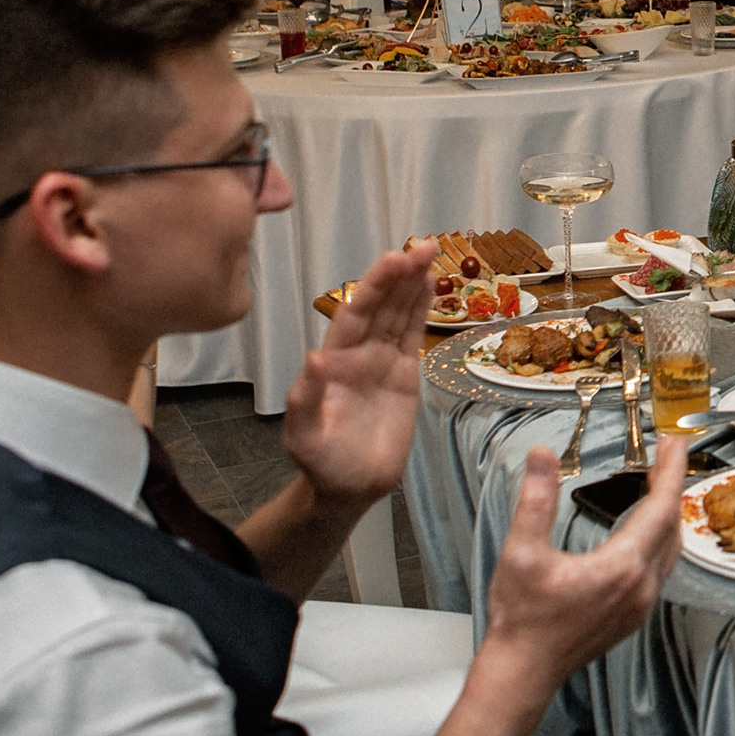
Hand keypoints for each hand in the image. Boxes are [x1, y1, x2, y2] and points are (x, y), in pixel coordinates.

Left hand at [279, 239, 436, 505]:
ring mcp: (381, 362)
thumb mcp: (304, 438)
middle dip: (399, 274)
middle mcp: (358, 354)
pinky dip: (421, 309)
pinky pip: (412, 335)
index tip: (395, 260)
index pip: (356, 313)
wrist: (349, 489)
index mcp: (334, 361)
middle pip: (381, 305)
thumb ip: (305, 400)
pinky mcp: (404, 376)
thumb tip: (314, 357)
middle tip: (423, 246)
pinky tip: (430, 286)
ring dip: (413, 284)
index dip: (375, 285)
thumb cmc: (322, 465)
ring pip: (398, 314)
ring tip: (430, 253)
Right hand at [482, 441, 687, 688]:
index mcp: (621, 568)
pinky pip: (660, 568)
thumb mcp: (521, 552)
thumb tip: (542, 456)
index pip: (660, 508)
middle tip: (667, 454)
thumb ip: (535, 500)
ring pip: (670, 549)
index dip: (670, 472)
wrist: (523, 670)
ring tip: (659, 483)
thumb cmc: (522, 619)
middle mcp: (640, 587)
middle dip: (672, 485)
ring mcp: (640, 604)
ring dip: (668, 513)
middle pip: (671, 526)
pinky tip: (646, 528)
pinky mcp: (634, 614)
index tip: (674, 444)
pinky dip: (659, 538)